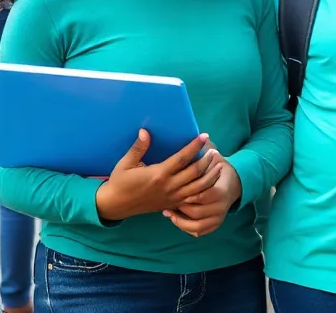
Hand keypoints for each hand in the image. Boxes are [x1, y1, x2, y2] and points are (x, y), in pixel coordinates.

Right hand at [95, 131, 219, 221]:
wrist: (116, 205)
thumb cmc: (120, 182)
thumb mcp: (125, 163)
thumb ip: (138, 148)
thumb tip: (145, 131)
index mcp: (158, 174)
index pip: (182, 158)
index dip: (194, 146)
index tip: (204, 136)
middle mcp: (168, 187)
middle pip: (195, 173)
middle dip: (207, 161)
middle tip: (215, 150)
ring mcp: (172, 198)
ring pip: (198, 188)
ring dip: (210, 176)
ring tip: (219, 165)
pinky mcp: (173, 205)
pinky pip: (193, 199)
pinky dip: (204, 191)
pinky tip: (211, 182)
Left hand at [165, 155, 241, 237]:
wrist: (237, 181)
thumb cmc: (219, 166)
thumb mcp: (213, 158)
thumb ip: (200, 152)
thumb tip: (175, 137)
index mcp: (220, 190)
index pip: (201, 197)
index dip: (186, 197)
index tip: (172, 192)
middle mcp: (220, 206)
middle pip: (196, 212)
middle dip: (180, 209)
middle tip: (166, 204)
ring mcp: (219, 216)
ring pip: (197, 226)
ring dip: (181, 221)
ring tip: (168, 213)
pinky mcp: (216, 223)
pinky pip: (200, 231)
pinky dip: (188, 228)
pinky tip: (177, 221)